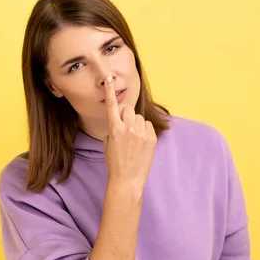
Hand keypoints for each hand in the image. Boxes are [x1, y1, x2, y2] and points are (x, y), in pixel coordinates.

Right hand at [102, 75, 156, 189]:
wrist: (127, 179)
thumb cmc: (115, 163)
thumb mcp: (107, 143)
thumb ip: (113, 128)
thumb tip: (120, 121)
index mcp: (114, 129)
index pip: (112, 105)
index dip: (109, 91)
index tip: (108, 79)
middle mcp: (128, 128)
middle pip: (128, 110)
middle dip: (126, 117)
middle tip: (125, 129)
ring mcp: (141, 133)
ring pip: (139, 118)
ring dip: (136, 125)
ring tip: (134, 140)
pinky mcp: (151, 138)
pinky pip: (148, 126)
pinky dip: (144, 131)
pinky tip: (141, 143)